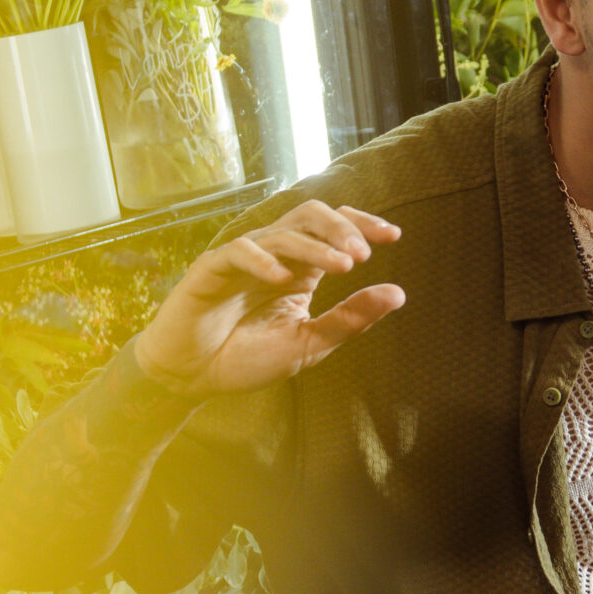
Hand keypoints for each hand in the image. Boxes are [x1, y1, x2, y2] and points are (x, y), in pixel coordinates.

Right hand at [132, 200, 406, 399]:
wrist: (193, 378)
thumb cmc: (247, 359)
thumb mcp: (309, 343)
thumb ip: (350, 319)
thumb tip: (399, 293)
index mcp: (300, 269)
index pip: (333, 229)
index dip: (361, 224)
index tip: (393, 236)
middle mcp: (274, 256)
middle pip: (310, 215)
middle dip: (341, 227)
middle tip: (363, 253)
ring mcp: (243, 259)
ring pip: (281, 231)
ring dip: (315, 245)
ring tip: (343, 266)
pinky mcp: (212, 269)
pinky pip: (238, 251)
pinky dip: (262, 260)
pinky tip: (283, 277)